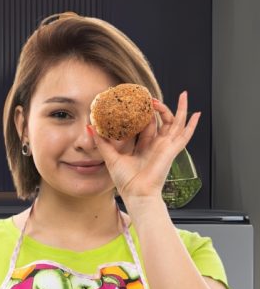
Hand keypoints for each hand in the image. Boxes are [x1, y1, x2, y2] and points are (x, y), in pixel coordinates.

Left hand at [86, 90, 201, 201]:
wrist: (137, 193)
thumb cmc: (126, 181)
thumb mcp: (111, 157)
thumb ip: (102, 142)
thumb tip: (91, 127)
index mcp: (144, 146)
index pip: (147, 124)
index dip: (144, 112)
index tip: (139, 101)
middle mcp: (157, 145)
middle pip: (163, 120)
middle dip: (160, 107)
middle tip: (152, 97)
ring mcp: (166, 146)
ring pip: (177, 123)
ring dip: (179, 108)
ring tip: (182, 95)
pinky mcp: (172, 150)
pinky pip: (185, 136)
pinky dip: (193, 125)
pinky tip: (198, 114)